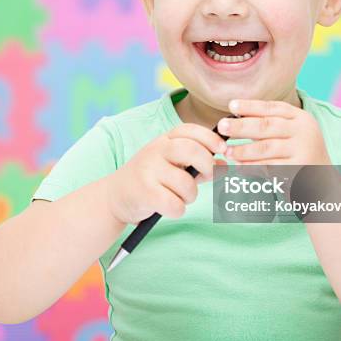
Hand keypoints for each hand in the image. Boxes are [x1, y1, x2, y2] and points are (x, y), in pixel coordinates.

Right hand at [108, 123, 227, 223]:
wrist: (116, 196)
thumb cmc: (152, 179)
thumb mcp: (172, 164)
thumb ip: (198, 163)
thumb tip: (225, 164)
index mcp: (164, 140)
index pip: (190, 130)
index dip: (210, 138)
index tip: (222, 149)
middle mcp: (155, 150)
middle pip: (191, 151)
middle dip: (207, 165)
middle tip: (208, 176)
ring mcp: (148, 170)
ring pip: (187, 184)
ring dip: (191, 196)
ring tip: (180, 197)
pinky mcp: (144, 192)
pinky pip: (175, 204)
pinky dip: (178, 210)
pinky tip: (169, 207)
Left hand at [217, 98, 331, 166]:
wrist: (323, 184)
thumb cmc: (298, 156)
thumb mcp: (291, 135)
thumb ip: (269, 125)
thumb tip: (235, 119)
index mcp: (301, 118)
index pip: (273, 108)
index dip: (251, 106)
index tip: (231, 105)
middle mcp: (304, 131)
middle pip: (267, 126)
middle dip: (241, 126)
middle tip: (222, 126)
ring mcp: (302, 151)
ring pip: (266, 148)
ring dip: (243, 149)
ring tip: (227, 151)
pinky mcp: (298, 170)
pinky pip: (269, 167)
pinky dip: (251, 167)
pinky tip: (239, 167)